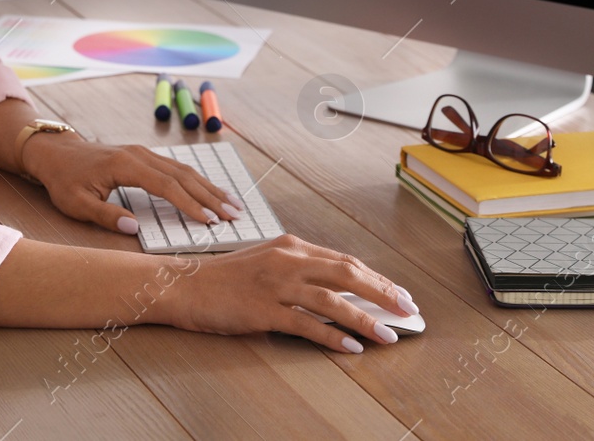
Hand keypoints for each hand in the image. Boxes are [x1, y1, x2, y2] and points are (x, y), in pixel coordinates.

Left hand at [20, 134, 245, 234]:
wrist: (56, 152)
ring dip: (209, 187)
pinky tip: (210, 191)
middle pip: (183, 175)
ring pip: (184, 169)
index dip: (190, 204)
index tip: (210, 220)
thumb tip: (134, 229)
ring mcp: (144, 153)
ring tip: (232, 204)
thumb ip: (105, 216)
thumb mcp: (76, 204)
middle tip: (234, 214)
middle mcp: (140, 155)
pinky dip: (197, 181)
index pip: (167, 186)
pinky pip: (176, 168)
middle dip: (211, 196)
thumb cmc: (64, 180)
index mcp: (126, 165)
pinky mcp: (144, 156)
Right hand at [159, 234, 420, 352]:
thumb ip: (298, 270)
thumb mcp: (266, 262)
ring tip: (389, 334)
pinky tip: (351, 346)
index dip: (377, 278)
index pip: (345, 261)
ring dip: (365, 319)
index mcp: (291, 247)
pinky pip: (306, 324)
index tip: (398, 294)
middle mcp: (288, 260)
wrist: (185, 285)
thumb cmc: (225, 278)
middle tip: (408, 310)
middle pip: (347, 274)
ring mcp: (276, 284)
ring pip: (333, 300)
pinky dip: (332, 336)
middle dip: (383, 292)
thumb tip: (335, 289)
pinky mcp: (264, 309)